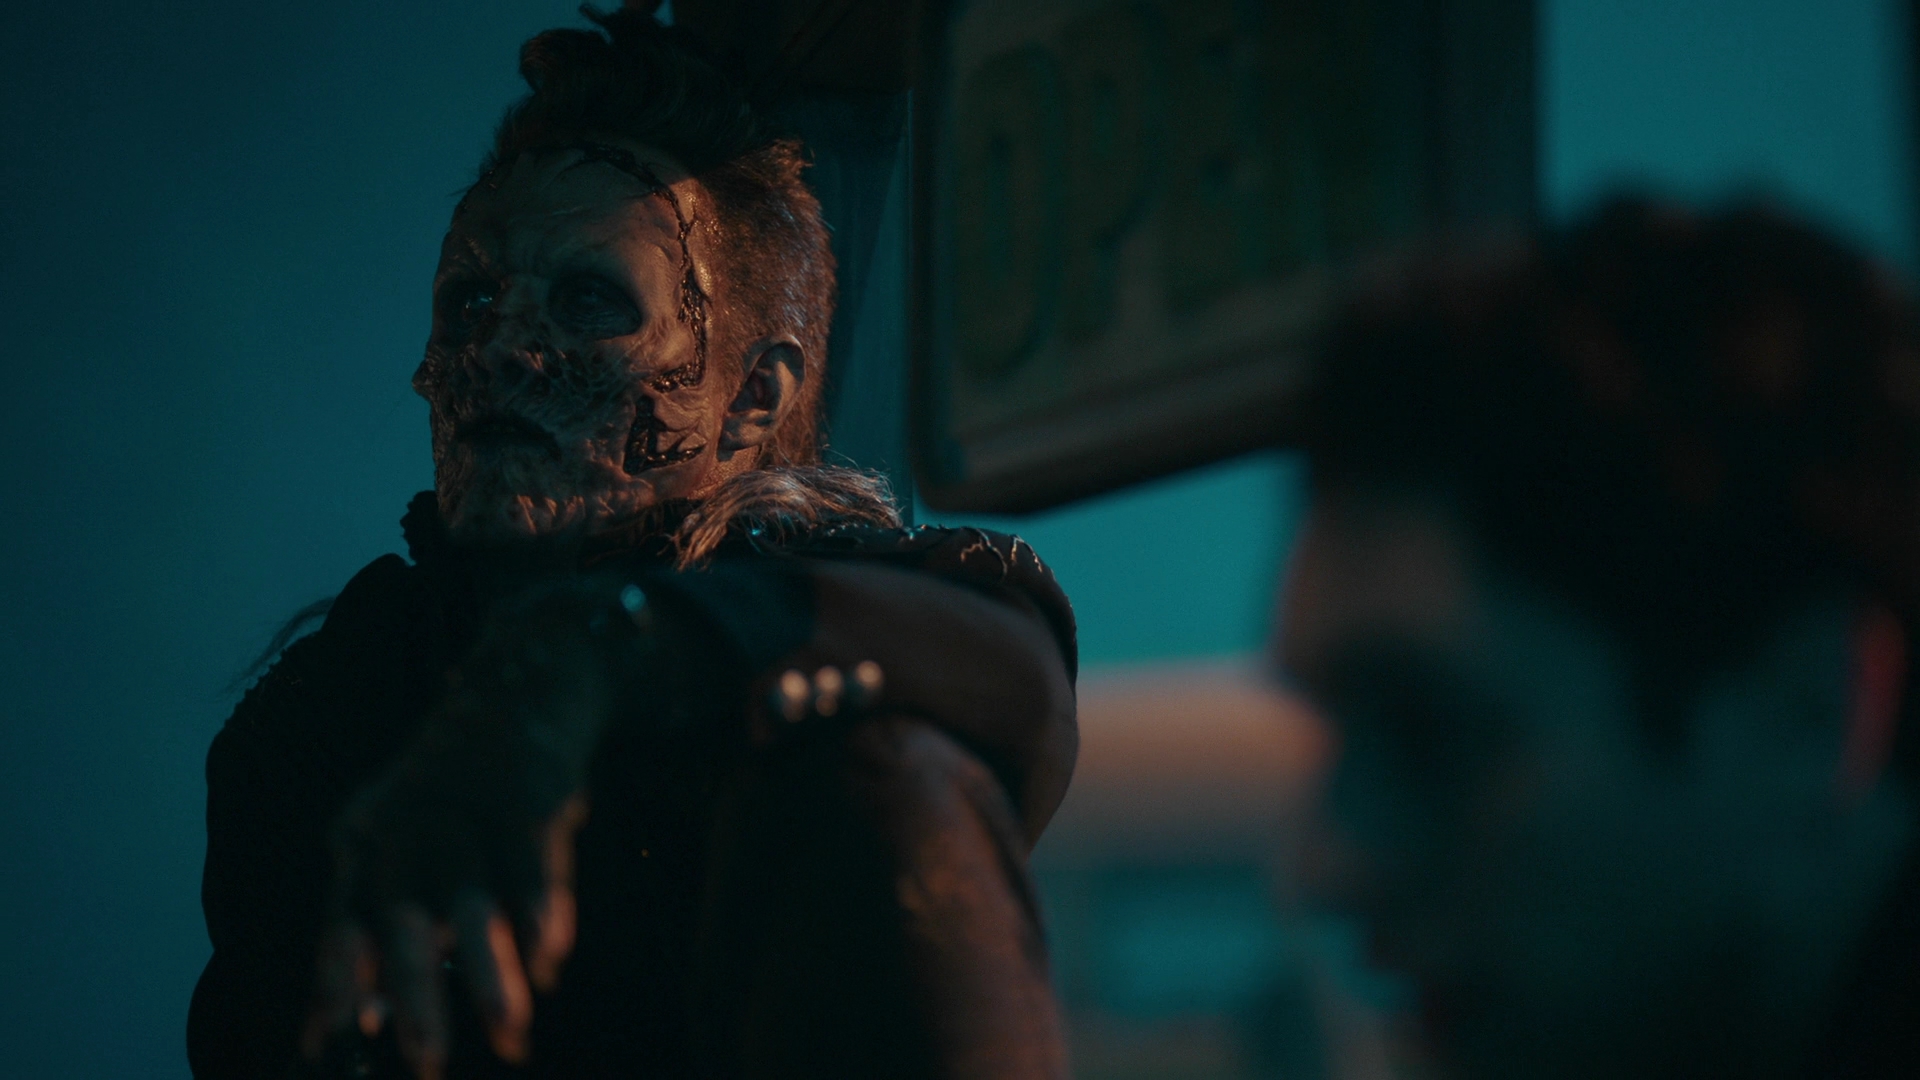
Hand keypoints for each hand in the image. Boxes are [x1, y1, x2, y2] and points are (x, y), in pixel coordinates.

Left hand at [304, 596, 614, 1077]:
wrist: (522, 688)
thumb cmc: (457, 795)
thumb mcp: (403, 845)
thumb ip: (380, 924)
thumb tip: (363, 1019)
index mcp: (366, 838)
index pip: (341, 920)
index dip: (336, 983)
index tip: (327, 1046)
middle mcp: (408, 824)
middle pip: (404, 918)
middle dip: (415, 992)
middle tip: (425, 1060)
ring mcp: (469, 808)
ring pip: (476, 902)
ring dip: (493, 973)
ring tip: (509, 1034)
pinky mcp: (528, 795)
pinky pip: (535, 867)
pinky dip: (544, 918)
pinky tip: (549, 964)